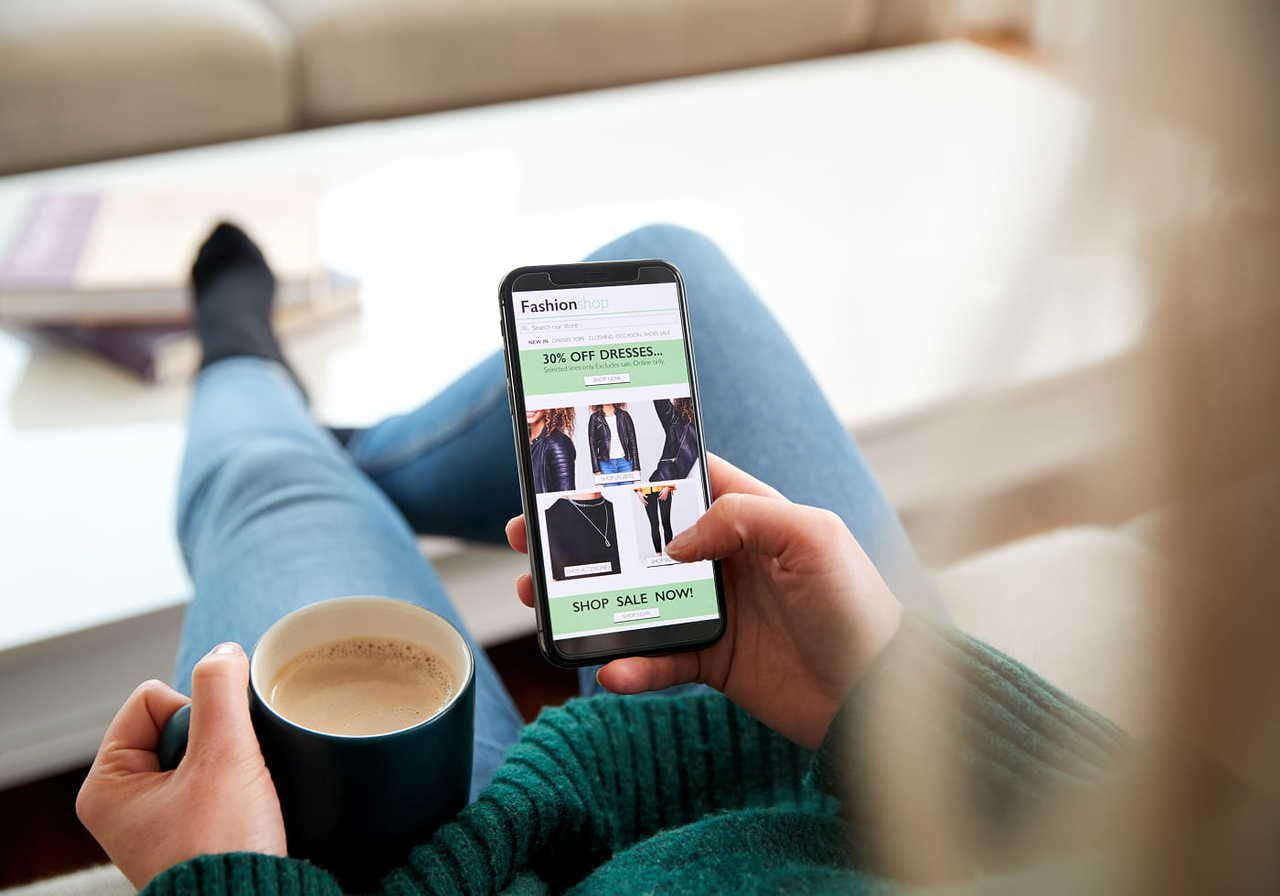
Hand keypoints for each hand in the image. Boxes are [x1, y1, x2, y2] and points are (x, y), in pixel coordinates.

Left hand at [77, 643, 285, 887]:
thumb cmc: (222, 847)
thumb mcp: (223, 755)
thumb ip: (221, 690)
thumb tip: (225, 651)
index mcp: (107, 785)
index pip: (151, 699)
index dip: (194, 714)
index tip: (210, 757)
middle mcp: (124, 800)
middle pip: (178, 720)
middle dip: (214, 739)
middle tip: (225, 778)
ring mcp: (158, 815)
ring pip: (201, 747)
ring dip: (228, 760)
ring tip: (236, 796)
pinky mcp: (189, 826)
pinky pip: (214, 776)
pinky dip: (234, 782)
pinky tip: (242, 807)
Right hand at [506, 455, 901, 748]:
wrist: (878, 698)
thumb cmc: (858, 606)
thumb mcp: (813, 537)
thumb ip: (742, 518)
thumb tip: (677, 542)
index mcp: (751, 516)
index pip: (682, 482)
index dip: (633, 474)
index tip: (579, 470)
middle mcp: (726, 559)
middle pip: (641, 540)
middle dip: (586, 535)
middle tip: (531, 534)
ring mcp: (716, 611)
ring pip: (635, 598)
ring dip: (587, 599)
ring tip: (540, 599)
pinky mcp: (713, 662)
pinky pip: (658, 660)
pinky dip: (630, 665)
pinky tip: (610, 668)